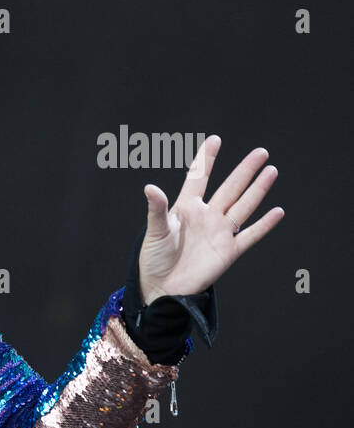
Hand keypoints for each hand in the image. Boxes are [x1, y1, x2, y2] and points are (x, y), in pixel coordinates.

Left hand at [138, 136, 283, 303]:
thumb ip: (156, 209)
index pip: (199, 178)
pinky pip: (250, 235)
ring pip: (243, 206)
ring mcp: (219, 233)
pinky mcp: (228, 251)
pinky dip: (264, 224)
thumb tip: (150, 187)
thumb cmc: (153, 259)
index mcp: (186, 208)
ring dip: (258, 189)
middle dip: (244, 170)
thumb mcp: (155, 231)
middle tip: (260, 152)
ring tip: (271, 171)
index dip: (206, 159)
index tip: (215, 140)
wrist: (162, 288)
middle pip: (230, 188)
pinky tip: (277, 212)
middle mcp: (206, 216)